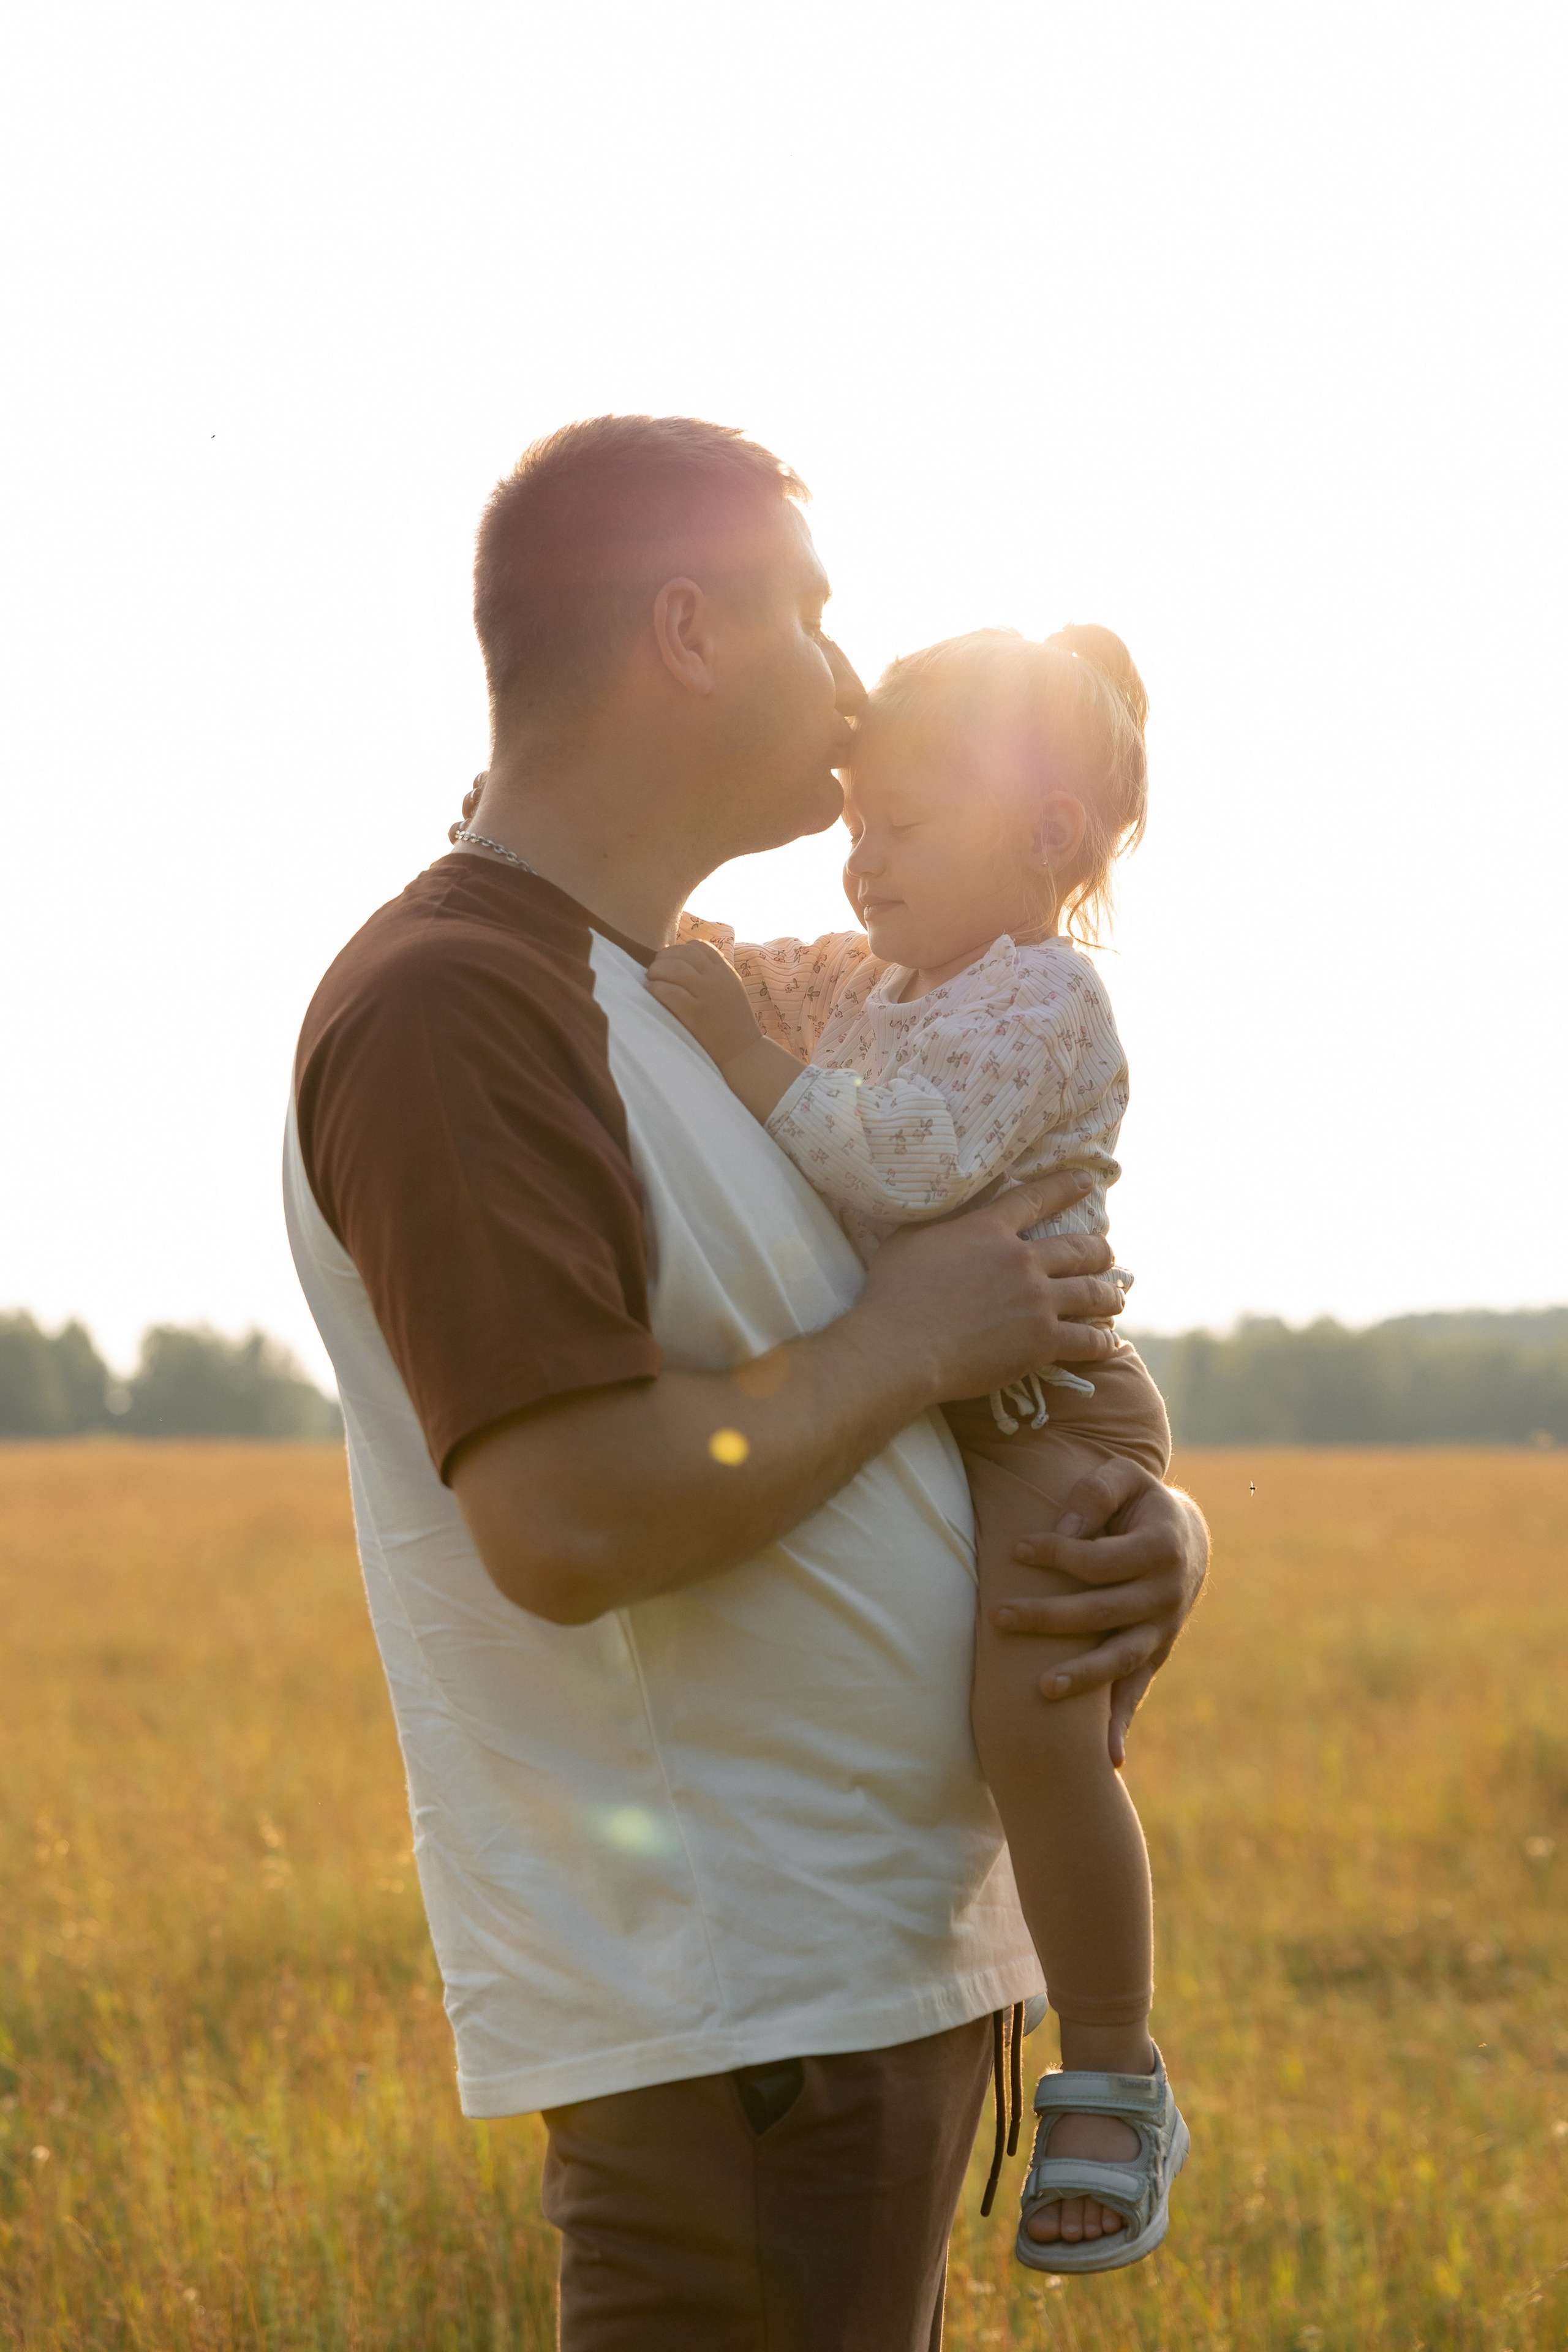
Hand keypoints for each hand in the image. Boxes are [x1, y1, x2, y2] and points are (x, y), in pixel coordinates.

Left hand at [646, 940, 760, 1066]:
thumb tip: (682, 960)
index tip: (668, 959)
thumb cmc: (731, 1022)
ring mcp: (707, 996)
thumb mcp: (730, 990)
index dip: (678, 949)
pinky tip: (650, 991)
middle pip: (684, 954)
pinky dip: (656, 988)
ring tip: (650, 979)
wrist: (743, 1052)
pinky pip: (670, 992)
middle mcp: (717, 980)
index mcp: (725, 972)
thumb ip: (713, 974)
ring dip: (657, 970)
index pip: (699, 946)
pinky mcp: (696, 1015)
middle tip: (654, 969)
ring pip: (675, 969)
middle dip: (663, 957)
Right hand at [855, 1170, 1126, 1401]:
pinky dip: (1102, 1340)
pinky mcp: (1041, 1342)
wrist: (900, 1347)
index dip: (1066, 1186)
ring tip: (1116, 1297)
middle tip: (1106, 1257)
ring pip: (1093, 1293)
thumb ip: (943, 1223)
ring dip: (1109, 1294)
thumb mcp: (911, 1239)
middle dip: (1100, 1252)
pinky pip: (1088, 1340)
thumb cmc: (892, 1294)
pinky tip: (1107, 1341)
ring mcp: (1036, 1301)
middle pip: (1081, 1248)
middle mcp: (1021, 1259)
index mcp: (989, 1229)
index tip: (1087, 1182)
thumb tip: (953, 1211)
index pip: (1037, 1198)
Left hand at [988, 1462, 1208, 1765]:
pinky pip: (1137, 1692)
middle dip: (1049, 1617)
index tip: (1015, 1548)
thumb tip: (1066, 1531)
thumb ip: (1095, 1492)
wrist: (1183, 1538)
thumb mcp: (1123, 1476)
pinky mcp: (1155, 1655)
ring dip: (1082, 1678)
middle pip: (1103, 1613)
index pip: (1101, 1560)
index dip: (1057, 1554)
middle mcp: (1167, 1595)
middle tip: (998, 1616)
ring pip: (1120, 1660)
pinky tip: (1107, 1758)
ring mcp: (1163, 1630)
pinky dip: (1122, 1723)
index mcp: (1162, 1548)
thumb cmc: (1138, 1502)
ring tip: (1040, 1691)